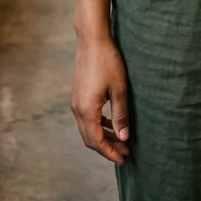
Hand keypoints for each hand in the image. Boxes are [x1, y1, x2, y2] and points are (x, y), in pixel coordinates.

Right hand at [71, 37, 129, 164]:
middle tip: (125, 152)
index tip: (123, 158)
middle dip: (107, 148)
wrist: (92, 41)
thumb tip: (123, 137)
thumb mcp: (119, 89)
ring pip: (88, 129)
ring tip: (120, 140)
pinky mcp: (78, 95)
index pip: (96, 142)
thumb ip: (120, 115)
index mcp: (87, 111)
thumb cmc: (108, 62)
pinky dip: (98, 125)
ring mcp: (76, 102)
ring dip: (103, 136)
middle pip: (90, 139)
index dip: (109, 153)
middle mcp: (77, 109)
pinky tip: (111, 123)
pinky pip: (86, 118)